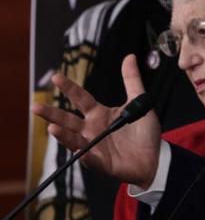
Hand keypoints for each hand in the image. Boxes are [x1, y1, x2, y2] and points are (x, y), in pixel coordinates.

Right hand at [30, 54, 161, 188]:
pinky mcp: (102, 163)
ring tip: (52, 128)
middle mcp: (92, 129)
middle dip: (52, 114)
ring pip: (74, 140)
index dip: (69, 88)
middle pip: (69, 120)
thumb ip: (132, 80)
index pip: (81, 98)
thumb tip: (130, 56)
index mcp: (99, 114)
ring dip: (63, 135)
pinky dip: (86, 156)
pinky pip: (91, 159)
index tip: (55, 76)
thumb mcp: (139, 102)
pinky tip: (80, 152)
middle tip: (35, 106)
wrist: (154, 157)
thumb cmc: (143, 131)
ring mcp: (95, 147)